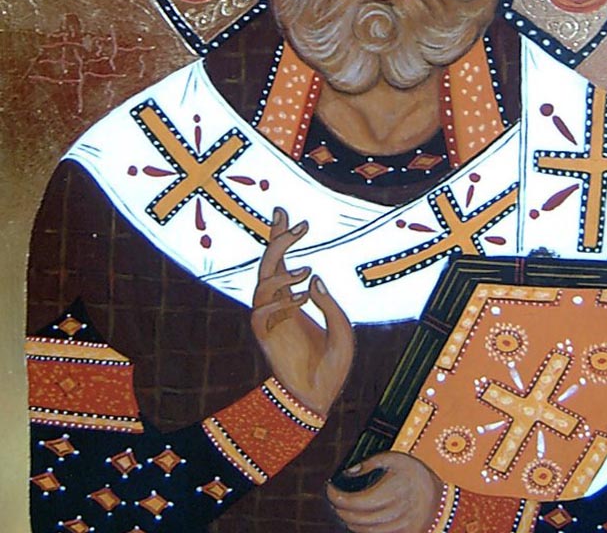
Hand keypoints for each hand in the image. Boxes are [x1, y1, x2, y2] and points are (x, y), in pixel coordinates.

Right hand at [251, 207, 353, 415]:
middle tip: (298, 226)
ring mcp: (271, 322)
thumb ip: (329, 304)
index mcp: (293, 298)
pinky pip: (261, 314)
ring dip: (282, 275)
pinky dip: (279, 303)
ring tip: (308, 271)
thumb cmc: (334, 364)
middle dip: (278, 242)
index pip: (281, 260)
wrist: (322, 397)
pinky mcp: (267, 340)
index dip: (279, 235)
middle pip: (267, 265)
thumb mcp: (342, 328)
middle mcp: (278, 305)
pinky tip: (301, 300)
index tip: (281, 211)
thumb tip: (314, 279)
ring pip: (261, 287)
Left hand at [327, 452, 443, 532]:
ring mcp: (397, 528)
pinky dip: (363, 530)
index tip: (330, 488)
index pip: (354, 502)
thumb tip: (348, 471)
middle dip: (340, 510)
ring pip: (363, 531)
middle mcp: (393, 513)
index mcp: (390, 492)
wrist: (440, 499)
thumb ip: (372, 462)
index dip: (337, 497)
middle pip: (356, 519)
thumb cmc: (416, 474)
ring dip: (349, 522)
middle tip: (335, 499)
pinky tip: (358, 520)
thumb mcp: (397, 458)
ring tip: (344, 510)